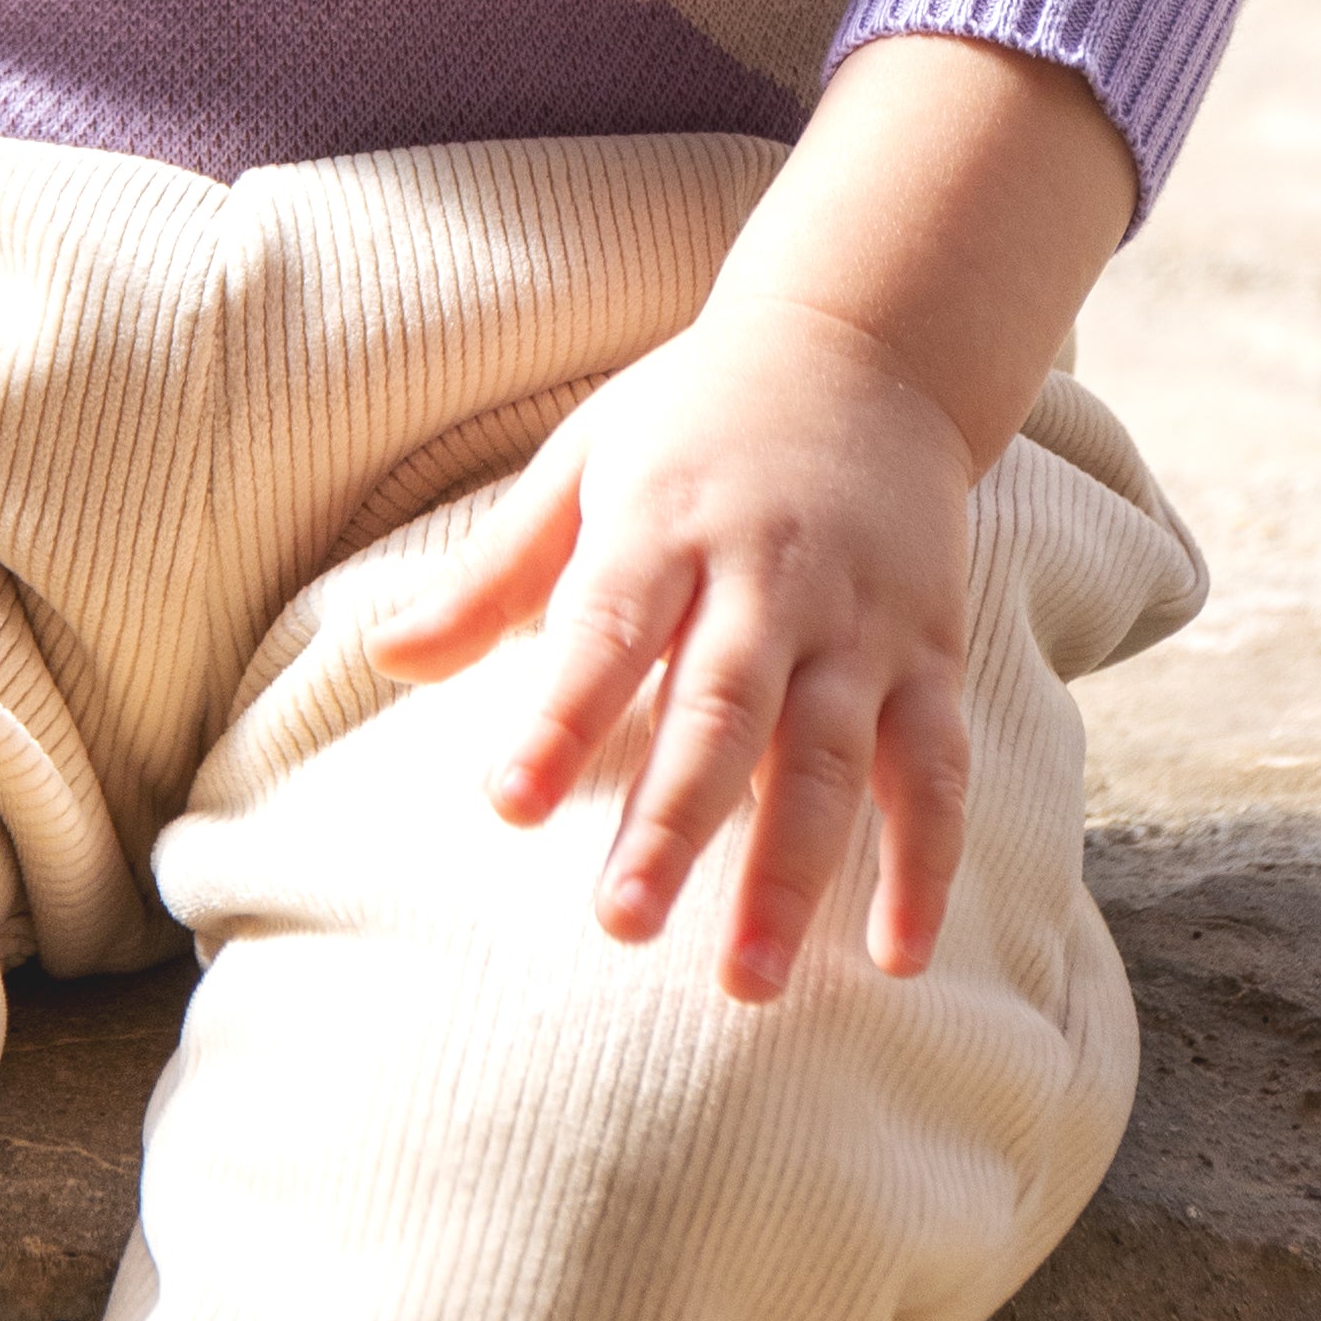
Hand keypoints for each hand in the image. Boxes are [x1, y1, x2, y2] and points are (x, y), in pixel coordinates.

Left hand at [369, 284, 980, 1003]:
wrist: (871, 340)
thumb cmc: (698, 416)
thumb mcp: (586, 458)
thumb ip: (494, 571)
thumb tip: (383, 659)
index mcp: (667, 519)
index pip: (606, 625)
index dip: (560, 715)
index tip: (505, 803)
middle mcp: (770, 573)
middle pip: (722, 707)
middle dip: (674, 821)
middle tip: (622, 923)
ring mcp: (862, 618)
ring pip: (832, 754)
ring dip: (792, 871)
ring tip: (746, 980)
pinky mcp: (933, 652)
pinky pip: (937, 767)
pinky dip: (927, 862)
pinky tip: (897, 958)